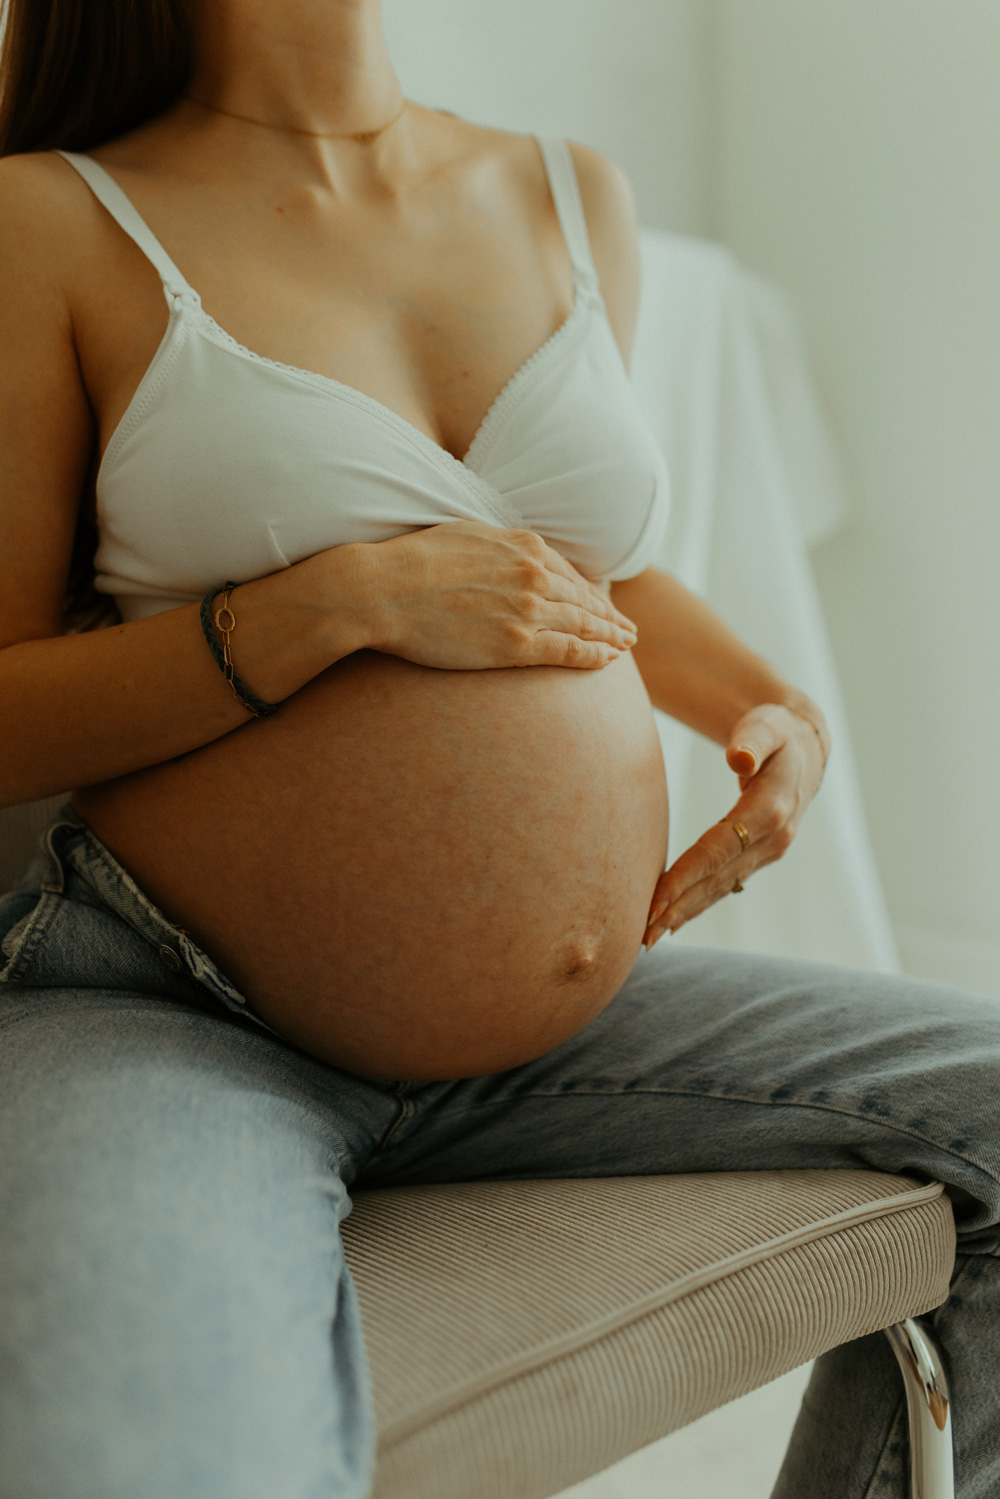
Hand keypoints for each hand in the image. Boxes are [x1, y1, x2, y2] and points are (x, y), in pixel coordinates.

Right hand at [365, 522, 638, 669]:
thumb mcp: (467, 535)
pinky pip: (568, 651)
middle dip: (610, 617)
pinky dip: (593, 656)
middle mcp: (534, 574)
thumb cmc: (412, 563)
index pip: (571, 573)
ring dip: (610, 638)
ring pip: (584, 625)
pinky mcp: (515, 644)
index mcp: (523, 545)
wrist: (384, 590)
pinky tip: (608, 661)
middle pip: (585, 599)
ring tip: (625, 647)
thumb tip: (512, 554)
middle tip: (629, 630)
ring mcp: (528, 610)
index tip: (605, 604)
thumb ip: (500, 546)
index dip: (592, 592)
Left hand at [643, 702, 828, 946]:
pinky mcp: (761, 856)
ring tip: (649, 938)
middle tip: (642, 937)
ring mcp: (769, 851)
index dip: (685, 877)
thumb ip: (753, 739)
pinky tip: (674, 921)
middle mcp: (773, 838)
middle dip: (678, 908)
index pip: (718, 850)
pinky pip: (726, 882)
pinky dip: (699, 902)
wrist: (805, 747)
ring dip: (686, 913)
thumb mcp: (767, 725)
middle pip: (717, 878)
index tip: (654, 902)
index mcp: (770, 810)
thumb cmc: (776, 730)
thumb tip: (738, 758)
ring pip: (721, 886)